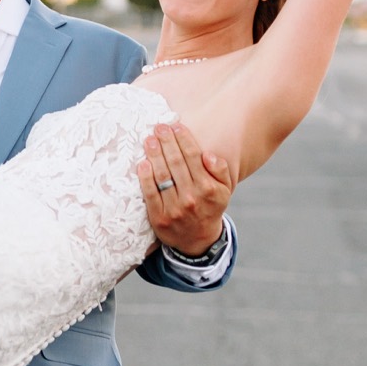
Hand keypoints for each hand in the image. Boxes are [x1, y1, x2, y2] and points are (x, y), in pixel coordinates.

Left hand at [137, 120, 233, 256]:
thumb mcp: (224, 190)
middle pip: (176, 163)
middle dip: (167, 142)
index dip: (183, 139)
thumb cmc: (209, 207)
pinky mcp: (159, 218)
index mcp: (208, 188)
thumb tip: (208, 154)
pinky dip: (145, 177)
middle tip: (159, 127)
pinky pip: (150, 194)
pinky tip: (142, 163)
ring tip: (150, 139)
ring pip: (162, 176)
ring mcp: (174, 208)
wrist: (197, 240)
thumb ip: (220, 170)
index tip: (175, 125)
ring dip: (155, 155)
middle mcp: (192, 197)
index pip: (193, 157)